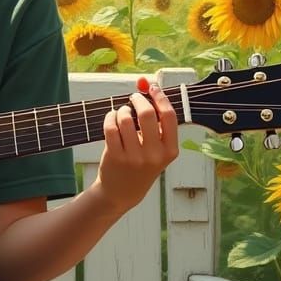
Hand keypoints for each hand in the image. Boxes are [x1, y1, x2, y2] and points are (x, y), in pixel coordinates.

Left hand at [95, 81, 178, 216]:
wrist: (122, 192)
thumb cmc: (141, 165)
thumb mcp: (157, 151)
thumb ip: (156, 125)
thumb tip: (148, 88)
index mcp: (170, 151)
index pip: (169, 117)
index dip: (160, 98)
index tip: (153, 88)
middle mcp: (154, 155)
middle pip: (147, 114)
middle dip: (138, 100)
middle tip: (134, 98)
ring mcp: (134, 157)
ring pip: (125, 119)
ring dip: (122, 110)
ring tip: (122, 113)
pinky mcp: (115, 156)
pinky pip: (111, 127)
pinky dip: (110, 117)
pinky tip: (112, 117)